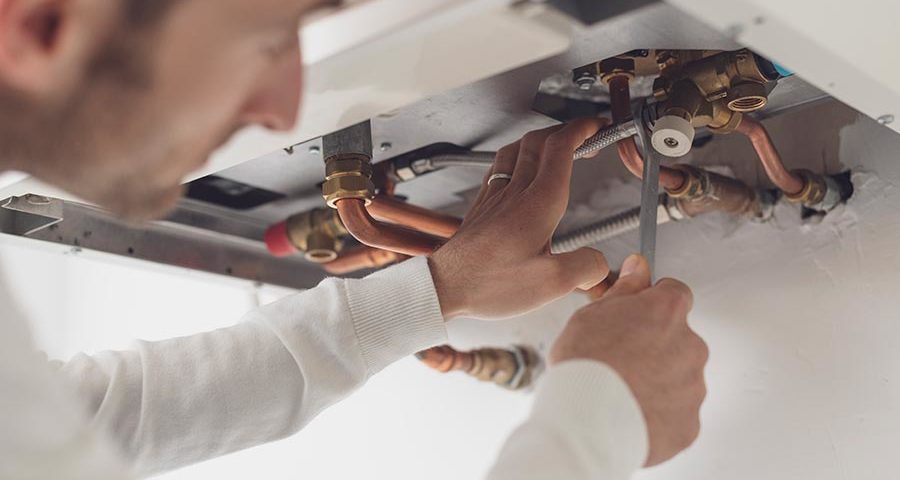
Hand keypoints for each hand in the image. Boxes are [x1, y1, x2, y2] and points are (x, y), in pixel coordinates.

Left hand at [429, 118, 610, 318]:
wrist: (444, 287)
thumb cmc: (488, 284)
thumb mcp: (551, 284)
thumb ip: (585, 268)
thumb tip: (600, 263)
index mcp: (538, 203)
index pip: (561, 147)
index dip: (584, 129)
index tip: (599, 127)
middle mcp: (515, 192)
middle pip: (540, 140)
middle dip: (568, 130)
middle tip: (587, 137)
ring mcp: (495, 197)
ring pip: (517, 149)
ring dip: (541, 140)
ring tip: (557, 146)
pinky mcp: (482, 207)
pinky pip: (499, 167)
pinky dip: (517, 157)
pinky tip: (518, 169)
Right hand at [550, 255, 707, 466]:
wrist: (584, 423)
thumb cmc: (584, 367)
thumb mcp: (593, 314)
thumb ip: (625, 289)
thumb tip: (639, 267)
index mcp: (667, 312)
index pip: (674, 293)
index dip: (652, 304)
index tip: (636, 316)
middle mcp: (690, 346)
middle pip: (677, 339)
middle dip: (654, 347)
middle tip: (619, 360)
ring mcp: (692, 387)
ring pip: (678, 377)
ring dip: (657, 381)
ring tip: (620, 391)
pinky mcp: (689, 423)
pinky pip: (676, 414)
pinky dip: (658, 414)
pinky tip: (629, 413)